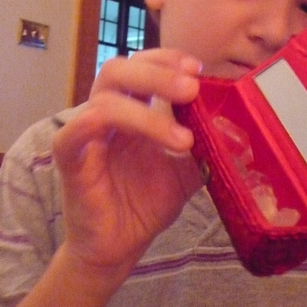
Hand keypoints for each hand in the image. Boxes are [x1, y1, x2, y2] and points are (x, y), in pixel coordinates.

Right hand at [52, 48, 202, 284]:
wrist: (120, 246)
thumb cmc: (147, 202)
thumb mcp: (187, 170)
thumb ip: (206, 145)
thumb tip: (236, 128)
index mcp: (133, 108)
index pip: (142, 65)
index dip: (167, 59)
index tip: (198, 69)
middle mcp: (107, 113)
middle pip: (118, 69)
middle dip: (157, 72)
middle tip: (191, 88)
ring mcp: (86, 134)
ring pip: (104, 101)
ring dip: (146, 115)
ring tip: (184, 139)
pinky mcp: (70, 159)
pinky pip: (73, 132)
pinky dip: (97, 122)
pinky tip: (131, 136)